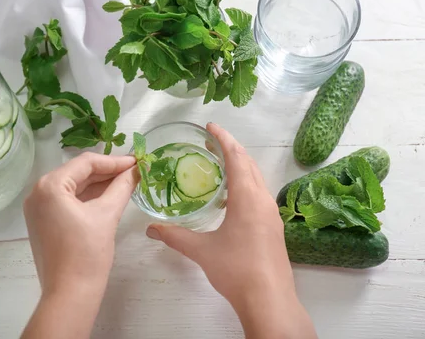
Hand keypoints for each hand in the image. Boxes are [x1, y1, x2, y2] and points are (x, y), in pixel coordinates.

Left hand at [24, 152, 137, 294]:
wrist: (69, 294)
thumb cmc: (87, 254)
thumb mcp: (107, 215)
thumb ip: (122, 187)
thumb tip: (136, 170)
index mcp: (49, 186)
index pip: (86, 163)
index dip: (114, 161)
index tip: (137, 161)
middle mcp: (38, 193)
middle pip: (78, 173)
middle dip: (108, 172)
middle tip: (135, 170)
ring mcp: (38, 208)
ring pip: (74, 187)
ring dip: (99, 184)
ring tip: (127, 181)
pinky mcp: (43, 222)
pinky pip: (68, 201)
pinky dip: (88, 198)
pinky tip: (110, 196)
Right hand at [146, 123, 316, 338]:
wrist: (269, 299)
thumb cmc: (237, 270)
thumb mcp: (201, 251)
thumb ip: (175, 236)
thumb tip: (151, 229)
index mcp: (247, 198)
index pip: (236, 157)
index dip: (223, 138)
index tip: (210, 126)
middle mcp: (263, 200)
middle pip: (249, 163)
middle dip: (231, 148)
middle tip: (210, 141)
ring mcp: (271, 213)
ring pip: (256, 179)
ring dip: (239, 166)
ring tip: (218, 165)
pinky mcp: (273, 226)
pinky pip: (259, 194)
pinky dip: (245, 185)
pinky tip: (229, 199)